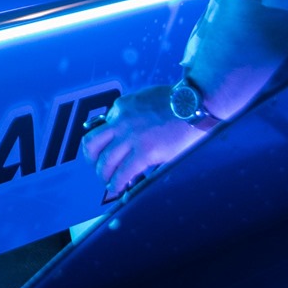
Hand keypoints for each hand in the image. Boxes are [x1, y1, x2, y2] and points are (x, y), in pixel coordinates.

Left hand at [79, 84, 208, 195]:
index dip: (99, 145)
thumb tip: (125, 128)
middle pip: (92, 144)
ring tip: (108, 182)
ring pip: (105, 160)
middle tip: (99, 169)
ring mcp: (132, 136)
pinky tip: (118, 188)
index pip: (99, 128)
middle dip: (93, 161)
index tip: (102, 154)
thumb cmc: (177, 102)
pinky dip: (117, 183)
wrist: (194, 104)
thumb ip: (132, 112)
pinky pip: (124, 171)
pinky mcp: (145, 151)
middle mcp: (121, 121)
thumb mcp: (145, 99)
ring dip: (103, 175)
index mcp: (120, 107)